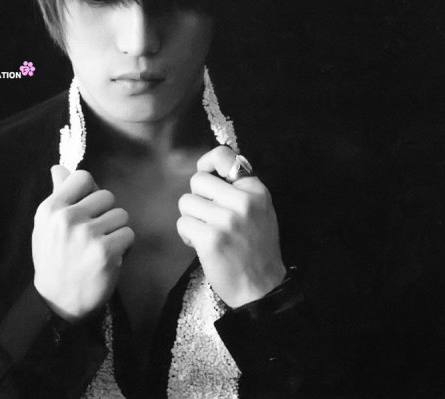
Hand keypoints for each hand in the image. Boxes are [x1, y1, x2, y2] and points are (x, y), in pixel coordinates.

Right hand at [32, 165, 134, 322]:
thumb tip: (59, 168)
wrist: (59, 301)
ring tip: (101, 247)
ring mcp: (87, 234)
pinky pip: (129, 234)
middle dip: (105, 214)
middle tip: (94, 234)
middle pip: (107, 196)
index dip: (90, 193)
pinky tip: (110, 258)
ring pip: (121, 215)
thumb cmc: (54, 259)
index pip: (83, 177)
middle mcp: (67, 218)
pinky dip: (124, 247)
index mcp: (50, 208)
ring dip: (116, 231)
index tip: (87, 210)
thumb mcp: (47, 226)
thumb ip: (58, 195)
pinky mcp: (106, 251)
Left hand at [177, 146, 285, 307]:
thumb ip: (239, 189)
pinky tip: (201, 246)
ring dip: (191, 218)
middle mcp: (242, 201)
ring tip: (206, 233)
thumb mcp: (260, 210)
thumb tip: (210, 168)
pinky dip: (187, 235)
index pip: (223, 156)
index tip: (206, 174)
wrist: (262, 288)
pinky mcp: (210, 238)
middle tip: (208, 216)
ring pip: (186, 201)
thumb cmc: (257, 249)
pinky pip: (182, 223)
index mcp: (255, 190)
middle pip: (198, 180)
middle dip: (197, 197)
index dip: (207, 163)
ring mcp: (225, 219)